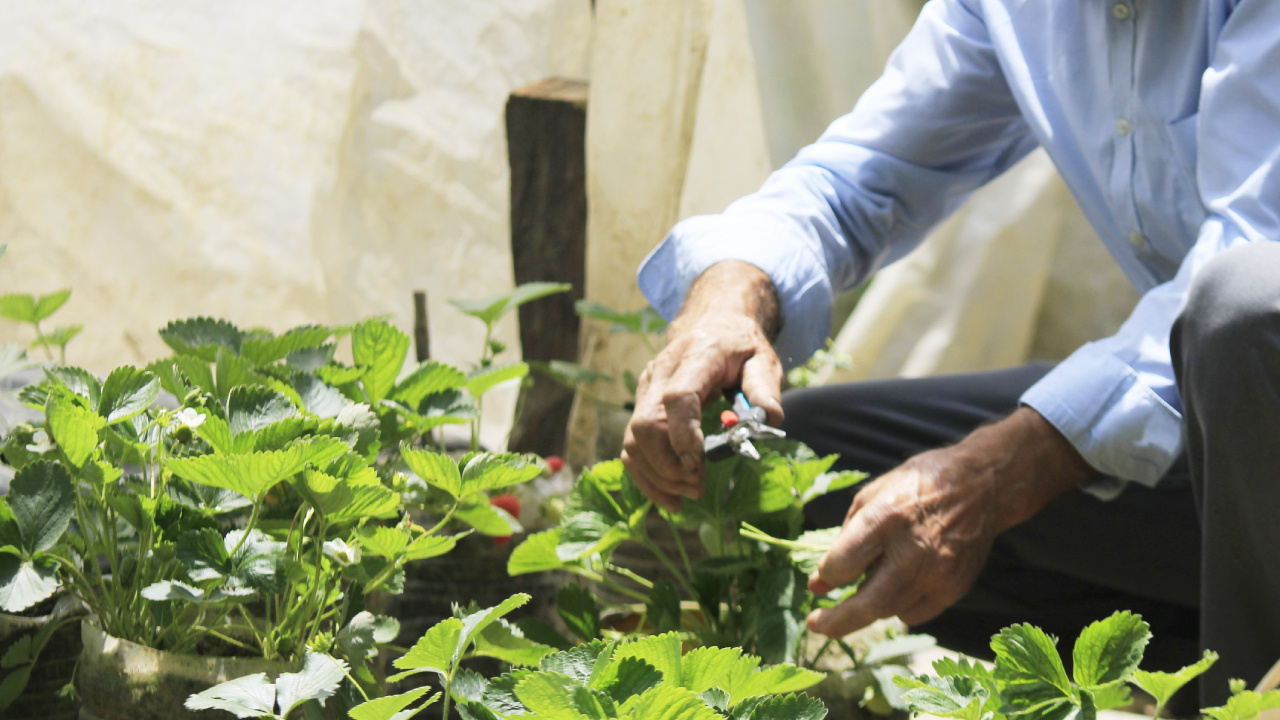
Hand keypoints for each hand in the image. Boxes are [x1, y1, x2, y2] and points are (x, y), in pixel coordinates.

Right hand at [622, 261, 782, 511]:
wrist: (712, 325)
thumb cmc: (740, 346)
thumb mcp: (763, 360)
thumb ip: (765, 388)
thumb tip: (769, 420)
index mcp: (696, 356)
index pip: (677, 397)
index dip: (683, 435)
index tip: (699, 466)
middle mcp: (660, 371)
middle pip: (646, 424)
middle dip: (669, 465)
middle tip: (699, 485)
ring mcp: (645, 389)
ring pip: (632, 440)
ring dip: (658, 475)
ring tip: (691, 492)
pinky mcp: (641, 405)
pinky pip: (631, 446)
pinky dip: (646, 476)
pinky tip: (670, 495)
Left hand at [806, 407, 1093, 636]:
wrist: (981, 486)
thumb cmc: (918, 486)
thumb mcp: (871, 497)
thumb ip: (842, 540)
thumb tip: (817, 585)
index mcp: (887, 517)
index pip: (844, 563)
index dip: (828, 574)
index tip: (823, 576)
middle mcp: (914, 549)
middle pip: (868, 602)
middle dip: (836, 621)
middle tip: (816, 624)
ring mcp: (938, 572)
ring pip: (888, 610)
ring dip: (867, 606)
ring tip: (865, 584)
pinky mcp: (954, 588)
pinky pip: (913, 613)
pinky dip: (896, 606)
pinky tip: (897, 584)